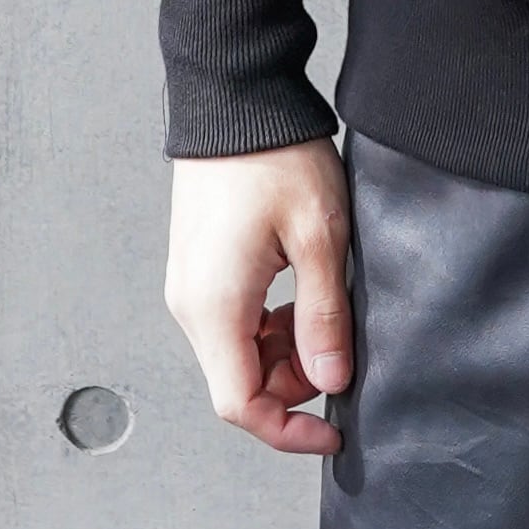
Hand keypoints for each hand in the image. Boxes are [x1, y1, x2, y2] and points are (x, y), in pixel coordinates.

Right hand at [164, 135, 351, 453]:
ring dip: (283, 350)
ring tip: (323, 305)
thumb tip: (330, 380)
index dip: (289, 430)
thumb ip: (324, 316)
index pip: (240, 406)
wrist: (234, 98)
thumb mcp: (319, 237)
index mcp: (215, 308)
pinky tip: (299, 288)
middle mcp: (190, 305)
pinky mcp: (197, 267)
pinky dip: (267, 324)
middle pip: (238, 382)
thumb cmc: (274, 156)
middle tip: (338, 344)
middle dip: (293, 381)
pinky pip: (230, 321)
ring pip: (236, 353)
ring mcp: (189, 285)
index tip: (333, 429)